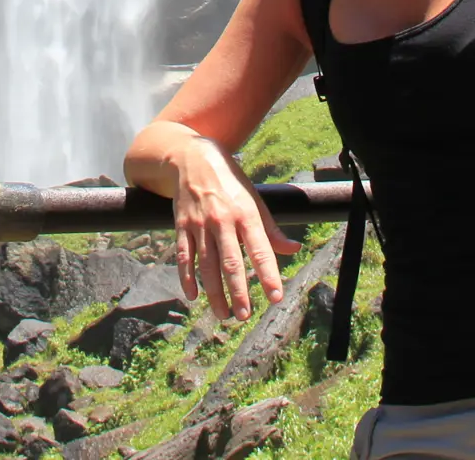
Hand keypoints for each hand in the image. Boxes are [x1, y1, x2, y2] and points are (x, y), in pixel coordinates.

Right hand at [170, 136, 299, 320]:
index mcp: (245, 213)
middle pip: (230, 262)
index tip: (275, 296)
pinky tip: (193, 296)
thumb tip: (292, 249)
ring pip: (207, 264)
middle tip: (244, 315)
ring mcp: (199, 224)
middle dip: (238, 291)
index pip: (260, 249)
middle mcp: (222, 220)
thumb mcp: (254, 200)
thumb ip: (271, 229)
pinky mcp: (181, 226)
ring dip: (214, 292)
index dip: (268, 273)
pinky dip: (187, 278)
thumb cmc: (230, 182)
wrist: (192, 158)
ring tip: (223, 314)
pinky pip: (184, 256)